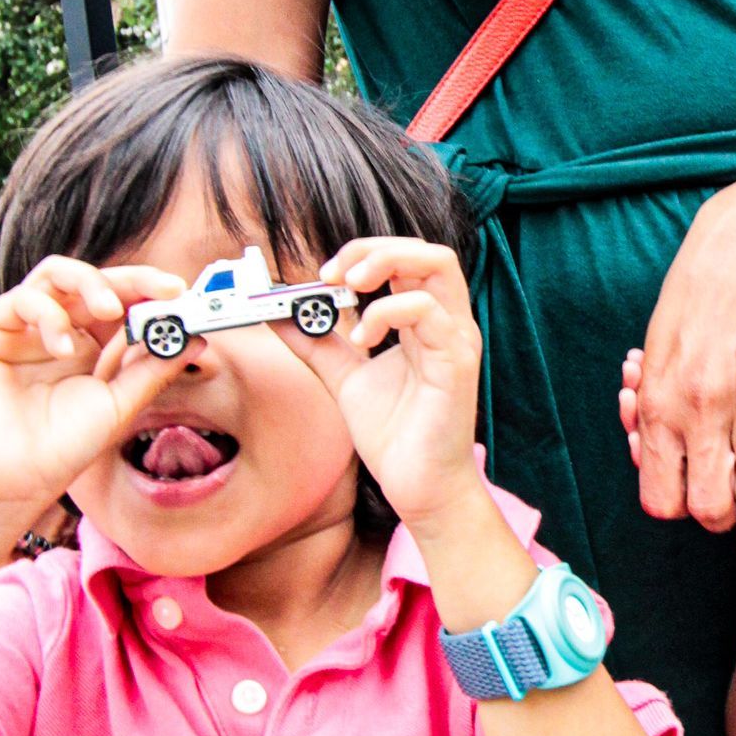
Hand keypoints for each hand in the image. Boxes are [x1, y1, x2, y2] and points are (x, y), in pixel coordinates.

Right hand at [0, 258, 184, 536]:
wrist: (12, 484)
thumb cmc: (60, 450)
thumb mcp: (119, 406)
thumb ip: (152, 370)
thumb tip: (196, 338)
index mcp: (89, 345)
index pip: (122, 302)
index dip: (150, 291)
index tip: (181, 292)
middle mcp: (57, 330)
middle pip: (94, 281)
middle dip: (132, 280)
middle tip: (160, 289)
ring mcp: (22, 328)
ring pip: (56, 275)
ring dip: (90, 284)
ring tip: (109, 311)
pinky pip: (22, 298)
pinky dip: (49, 314)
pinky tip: (62, 349)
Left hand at [283, 240, 483, 533]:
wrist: (418, 486)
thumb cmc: (395, 435)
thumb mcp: (345, 379)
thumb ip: (317, 345)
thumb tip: (279, 315)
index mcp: (427, 321)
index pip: (407, 259)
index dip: (363, 253)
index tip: (323, 274)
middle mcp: (448, 322)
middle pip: (427, 250)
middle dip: (373, 249)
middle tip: (333, 273)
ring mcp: (457, 339)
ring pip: (437, 265)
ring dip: (384, 265)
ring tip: (349, 288)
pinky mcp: (457, 361)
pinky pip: (428, 312)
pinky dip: (386, 312)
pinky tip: (361, 340)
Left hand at [628, 350, 735, 566]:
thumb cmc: (688, 304)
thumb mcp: (652, 358)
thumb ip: (651, 412)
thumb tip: (648, 452)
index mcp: (661, 406)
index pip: (662, 495)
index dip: (675, 509)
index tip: (687, 503)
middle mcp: (703, 411)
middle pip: (708, 506)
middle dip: (719, 527)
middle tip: (732, 529)